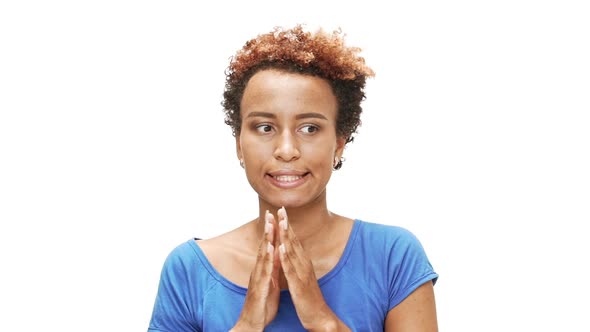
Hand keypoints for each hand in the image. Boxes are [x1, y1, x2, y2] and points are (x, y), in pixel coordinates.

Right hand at [231, 211, 280, 330]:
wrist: (252, 324)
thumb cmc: (262, 305)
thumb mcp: (270, 284)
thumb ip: (272, 270)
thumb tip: (276, 258)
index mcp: (264, 270)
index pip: (268, 247)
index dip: (271, 232)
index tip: (275, 216)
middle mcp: (259, 271)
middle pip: (263, 246)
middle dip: (267, 229)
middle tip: (270, 212)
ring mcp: (258, 278)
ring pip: (262, 256)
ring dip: (266, 239)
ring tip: (270, 224)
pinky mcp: (259, 288)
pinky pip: (264, 271)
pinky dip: (267, 259)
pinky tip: (270, 248)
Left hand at [276, 207, 349, 330]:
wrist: (319, 316)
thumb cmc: (308, 297)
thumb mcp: (302, 276)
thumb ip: (296, 263)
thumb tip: (291, 251)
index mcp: (303, 262)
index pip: (294, 240)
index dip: (288, 225)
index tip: (281, 211)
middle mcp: (304, 264)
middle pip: (294, 241)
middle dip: (287, 224)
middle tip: (281, 208)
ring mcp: (302, 274)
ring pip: (292, 251)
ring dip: (286, 235)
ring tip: (281, 221)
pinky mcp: (299, 285)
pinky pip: (290, 269)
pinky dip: (285, 257)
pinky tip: (281, 247)